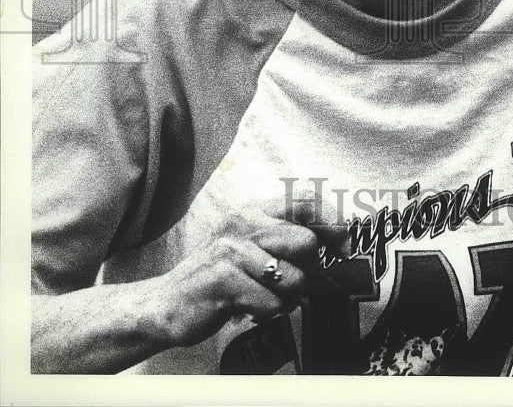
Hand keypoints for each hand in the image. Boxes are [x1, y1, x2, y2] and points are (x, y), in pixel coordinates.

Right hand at [158, 188, 348, 348]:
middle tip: (289, 285)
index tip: (344, 247)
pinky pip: (271, 303)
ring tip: (266, 298)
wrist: (167, 303)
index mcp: (254, 211)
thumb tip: (340, 242)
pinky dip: (267, 313)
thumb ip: (288, 239)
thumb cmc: (220, 277)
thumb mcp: (252, 246)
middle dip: (307, 271)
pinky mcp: (223, 279)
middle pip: (306, 242)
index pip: (305, 200)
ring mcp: (232, 250)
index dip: (333, 222)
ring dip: (288, 299)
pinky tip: (249, 309)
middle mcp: (243, 223)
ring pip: (294, 277)